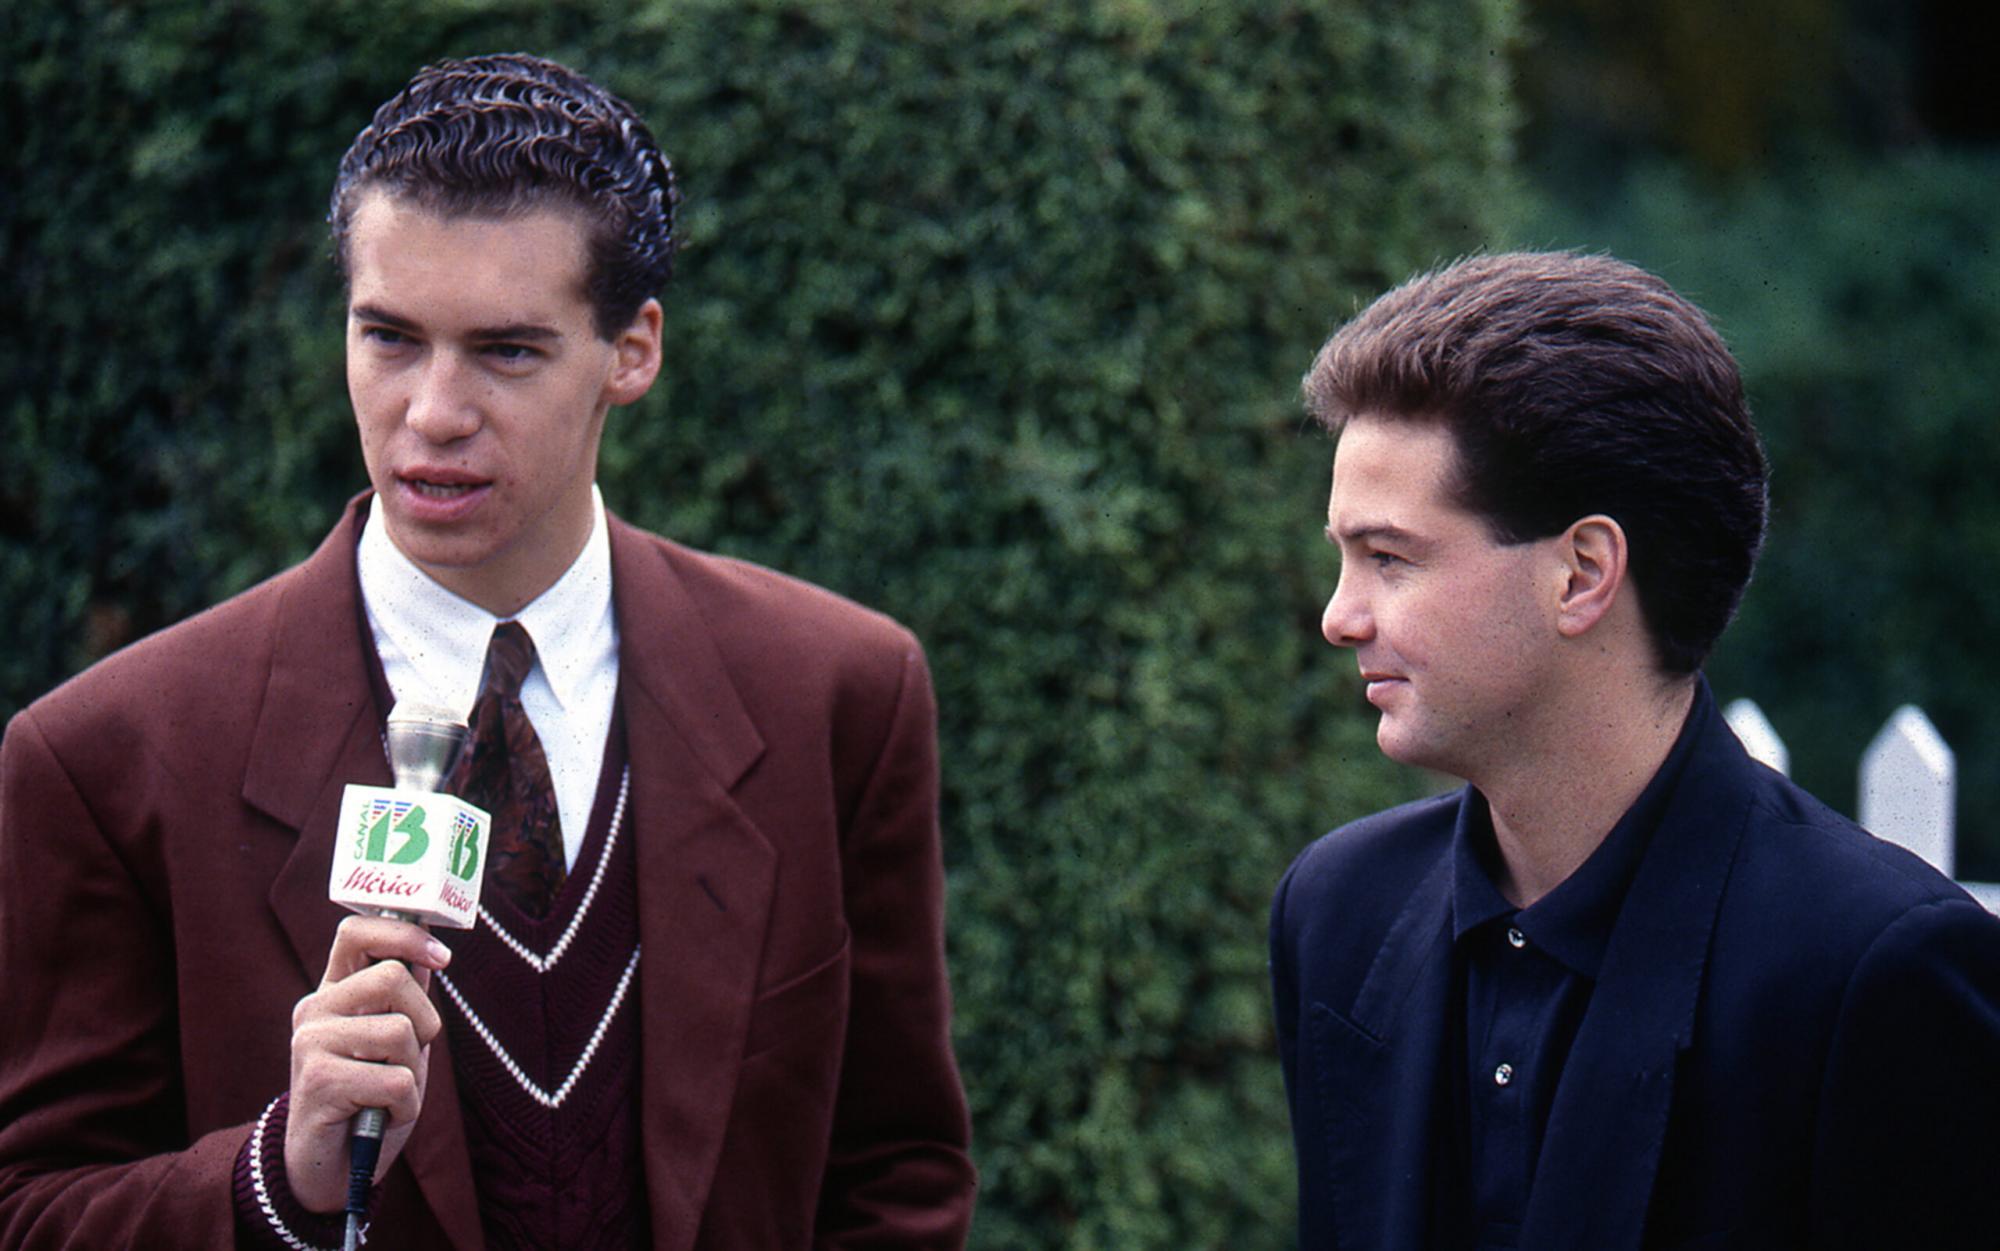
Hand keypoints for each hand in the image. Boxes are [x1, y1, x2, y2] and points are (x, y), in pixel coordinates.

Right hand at [283, 914, 450, 1212]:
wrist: (330, 1168)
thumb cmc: (370, 1099)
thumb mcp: (397, 1044)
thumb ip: (406, 999)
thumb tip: (428, 951)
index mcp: (334, 993)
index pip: (356, 932)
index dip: (403, 934)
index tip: (440, 958)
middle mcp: (315, 1010)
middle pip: (392, 977)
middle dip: (424, 1019)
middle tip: (409, 1055)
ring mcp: (310, 1044)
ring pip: (400, 1032)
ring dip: (412, 1071)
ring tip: (388, 1092)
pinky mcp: (318, 1083)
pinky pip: (396, 1080)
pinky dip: (406, 1105)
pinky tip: (382, 1116)